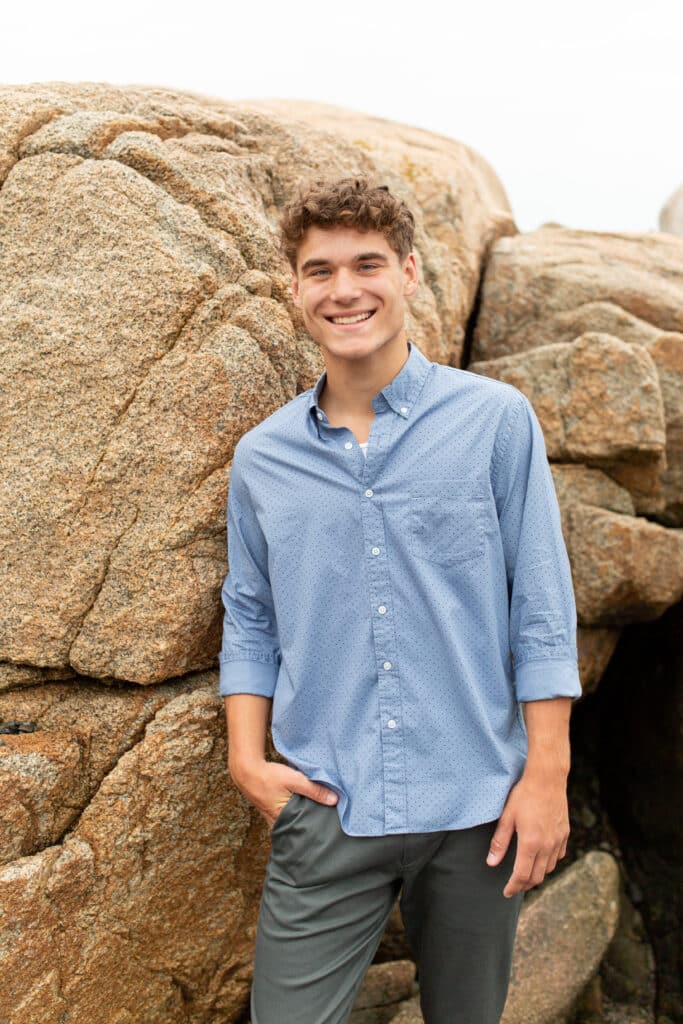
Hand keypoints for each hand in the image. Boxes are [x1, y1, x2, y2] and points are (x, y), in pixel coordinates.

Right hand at [229, 759, 337, 828]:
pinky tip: (301, 808)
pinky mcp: (270, 810)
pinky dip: (293, 814)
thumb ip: (314, 790)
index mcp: (283, 819)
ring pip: (291, 822)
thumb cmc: (269, 776)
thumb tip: (334, 800)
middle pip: (297, 828)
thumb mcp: (295, 780)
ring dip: (301, 819)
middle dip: (309, 826)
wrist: (247, 770)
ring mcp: (272, 817)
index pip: (303, 830)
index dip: (315, 829)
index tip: (327, 829)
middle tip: (325, 825)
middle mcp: (276, 822)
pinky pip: (285, 816)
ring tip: (315, 817)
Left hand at [485, 771, 569, 897]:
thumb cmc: (524, 795)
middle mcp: (547, 845)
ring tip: (526, 875)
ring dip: (537, 875)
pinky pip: (558, 856)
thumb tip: (491, 862)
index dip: (513, 887)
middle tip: (514, 886)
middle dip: (524, 885)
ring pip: (549, 868)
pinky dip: (549, 862)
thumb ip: (500, 842)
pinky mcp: (564, 834)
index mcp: (530, 843)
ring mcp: (558, 840)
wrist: (547, 779)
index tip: (506, 892)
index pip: (522, 875)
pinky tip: (541, 859)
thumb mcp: (507, 817)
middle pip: (536, 877)